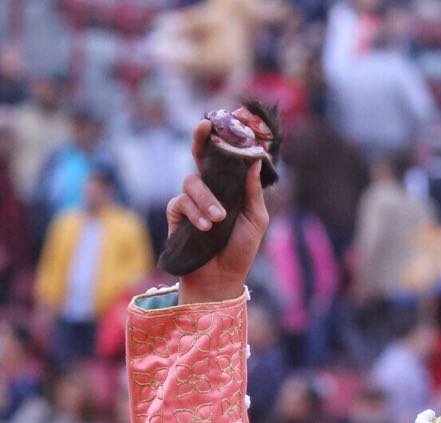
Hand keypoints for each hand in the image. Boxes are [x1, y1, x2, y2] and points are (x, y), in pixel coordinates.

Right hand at [167, 119, 269, 303]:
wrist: (221, 277)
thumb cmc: (240, 249)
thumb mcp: (256, 219)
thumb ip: (252, 191)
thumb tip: (254, 161)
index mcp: (229, 187)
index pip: (224, 158)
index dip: (222, 139)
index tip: (224, 120)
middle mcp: (209, 188)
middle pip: (199, 156)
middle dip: (200, 138)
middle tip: (204, 125)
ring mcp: (191, 198)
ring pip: (192, 182)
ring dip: (206, 200)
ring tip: (218, 221)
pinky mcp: (177, 211)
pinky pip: (182, 201)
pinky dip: (195, 213)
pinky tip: (204, 227)